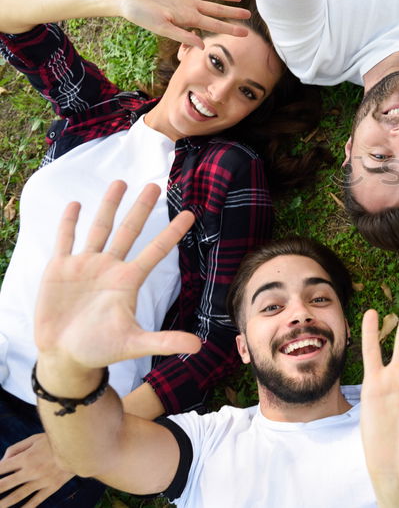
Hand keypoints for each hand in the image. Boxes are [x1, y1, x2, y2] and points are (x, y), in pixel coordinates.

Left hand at [0, 434, 72, 507]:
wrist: (82, 447)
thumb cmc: (55, 441)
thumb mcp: (34, 438)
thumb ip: (16, 449)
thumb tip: (3, 461)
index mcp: (26, 457)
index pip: (1, 468)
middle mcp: (31, 470)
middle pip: (5, 485)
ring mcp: (42, 480)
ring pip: (18, 496)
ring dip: (4, 503)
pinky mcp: (52, 486)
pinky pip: (36, 500)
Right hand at [34, 181, 199, 374]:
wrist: (66, 356)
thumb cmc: (101, 349)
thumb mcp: (134, 344)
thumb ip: (164, 341)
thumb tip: (199, 348)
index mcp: (128, 281)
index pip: (156, 250)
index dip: (172, 232)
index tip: (190, 214)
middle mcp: (110, 268)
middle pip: (129, 231)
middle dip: (141, 208)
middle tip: (154, 185)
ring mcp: (85, 266)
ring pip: (99, 229)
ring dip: (108, 206)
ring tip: (120, 182)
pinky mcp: (59, 269)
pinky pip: (65, 240)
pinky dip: (68, 223)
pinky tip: (75, 204)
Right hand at [114, 0, 251, 49]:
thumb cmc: (139, 14)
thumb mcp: (161, 27)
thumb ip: (182, 35)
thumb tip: (202, 46)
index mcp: (187, 17)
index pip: (214, 24)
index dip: (230, 28)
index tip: (245, 34)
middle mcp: (188, 4)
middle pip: (216, 8)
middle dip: (232, 12)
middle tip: (248, 14)